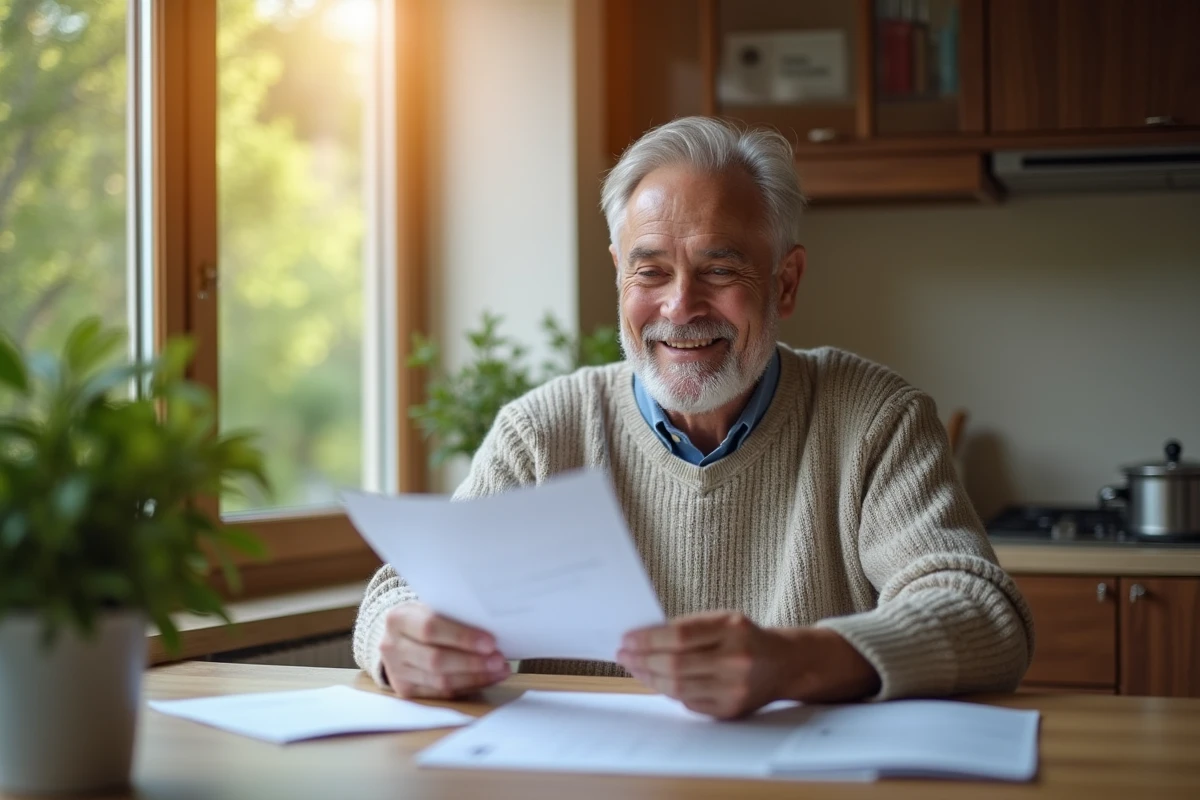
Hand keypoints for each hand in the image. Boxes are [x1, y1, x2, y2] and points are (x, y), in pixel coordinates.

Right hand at [379, 603, 509, 698]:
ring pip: (440, 681)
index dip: (462, 637)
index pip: (430, 628)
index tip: (490, 641)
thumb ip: (454, 615)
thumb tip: (491, 628)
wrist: (399, 635)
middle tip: (498, 660)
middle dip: (472, 662)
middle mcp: (392, 646)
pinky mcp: (406, 690)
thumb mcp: (432, 607)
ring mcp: (396, 671)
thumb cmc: (425, 617)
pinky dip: (468, 686)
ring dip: (475, 677)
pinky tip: (487, 679)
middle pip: (435, 660)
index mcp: (398, 619)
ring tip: (499, 670)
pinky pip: (442, 694)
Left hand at [617, 612, 879, 718]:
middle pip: (676, 664)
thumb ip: (687, 628)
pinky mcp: (731, 710)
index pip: (679, 636)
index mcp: (733, 628)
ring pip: (679, 687)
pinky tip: (656, 680)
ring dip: (650, 678)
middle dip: (642, 660)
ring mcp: (735, 688)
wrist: (784, 664)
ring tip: (634, 667)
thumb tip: (641, 639)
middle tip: (623, 655)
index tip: (626, 639)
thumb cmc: (745, 636)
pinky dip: (668, 691)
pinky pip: (689, 702)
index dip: (648, 639)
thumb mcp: (722, 620)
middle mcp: (737, 659)